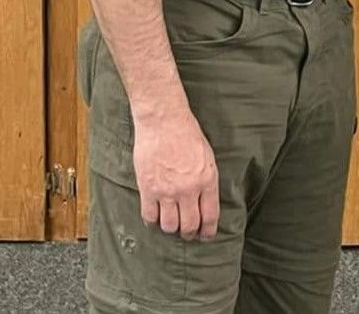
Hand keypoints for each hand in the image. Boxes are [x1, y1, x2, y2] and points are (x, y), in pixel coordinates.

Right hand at [132, 110, 219, 240]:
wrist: (164, 121)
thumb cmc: (188, 134)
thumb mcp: (207, 157)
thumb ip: (206, 181)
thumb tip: (204, 202)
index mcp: (207, 180)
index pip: (210, 216)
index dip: (208, 231)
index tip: (206, 236)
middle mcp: (188, 189)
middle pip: (189, 226)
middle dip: (189, 233)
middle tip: (187, 233)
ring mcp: (167, 191)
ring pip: (169, 226)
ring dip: (171, 228)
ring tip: (171, 223)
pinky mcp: (148, 189)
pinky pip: (149, 216)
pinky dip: (152, 220)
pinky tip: (155, 216)